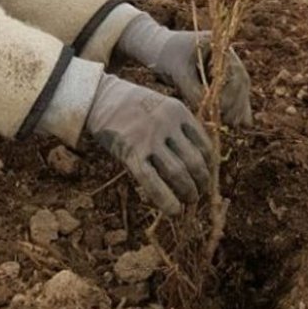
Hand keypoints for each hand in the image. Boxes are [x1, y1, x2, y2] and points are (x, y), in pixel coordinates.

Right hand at [86, 74, 213, 215]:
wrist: (98, 97)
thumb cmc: (130, 104)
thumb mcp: (160, 104)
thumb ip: (176, 126)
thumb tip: (193, 159)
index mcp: (178, 111)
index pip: (204, 144)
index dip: (208, 164)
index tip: (206, 174)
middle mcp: (167, 124)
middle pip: (194, 160)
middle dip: (202, 181)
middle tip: (200, 192)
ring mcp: (149, 139)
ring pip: (178, 173)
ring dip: (188, 191)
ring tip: (189, 200)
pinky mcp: (131, 152)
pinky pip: (152, 181)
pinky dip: (166, 199)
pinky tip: (173, 211)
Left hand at [155, 31, 252, 126]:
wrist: (156, 50)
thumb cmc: (166, 56)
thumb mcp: (178, 72)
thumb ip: (192, 89)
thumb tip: (209, 109)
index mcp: (220, 46)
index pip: (235, 71)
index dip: (233, 92)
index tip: (224, 108)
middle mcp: (227, 56)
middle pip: (240, 82)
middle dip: (237, 103)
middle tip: (234, 121)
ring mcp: (225, 67)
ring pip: (238, 89)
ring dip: (238, 108)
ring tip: (236, 124)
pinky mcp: (219, 78)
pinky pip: (230, 94)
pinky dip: (232, 108)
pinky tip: (239, 123)